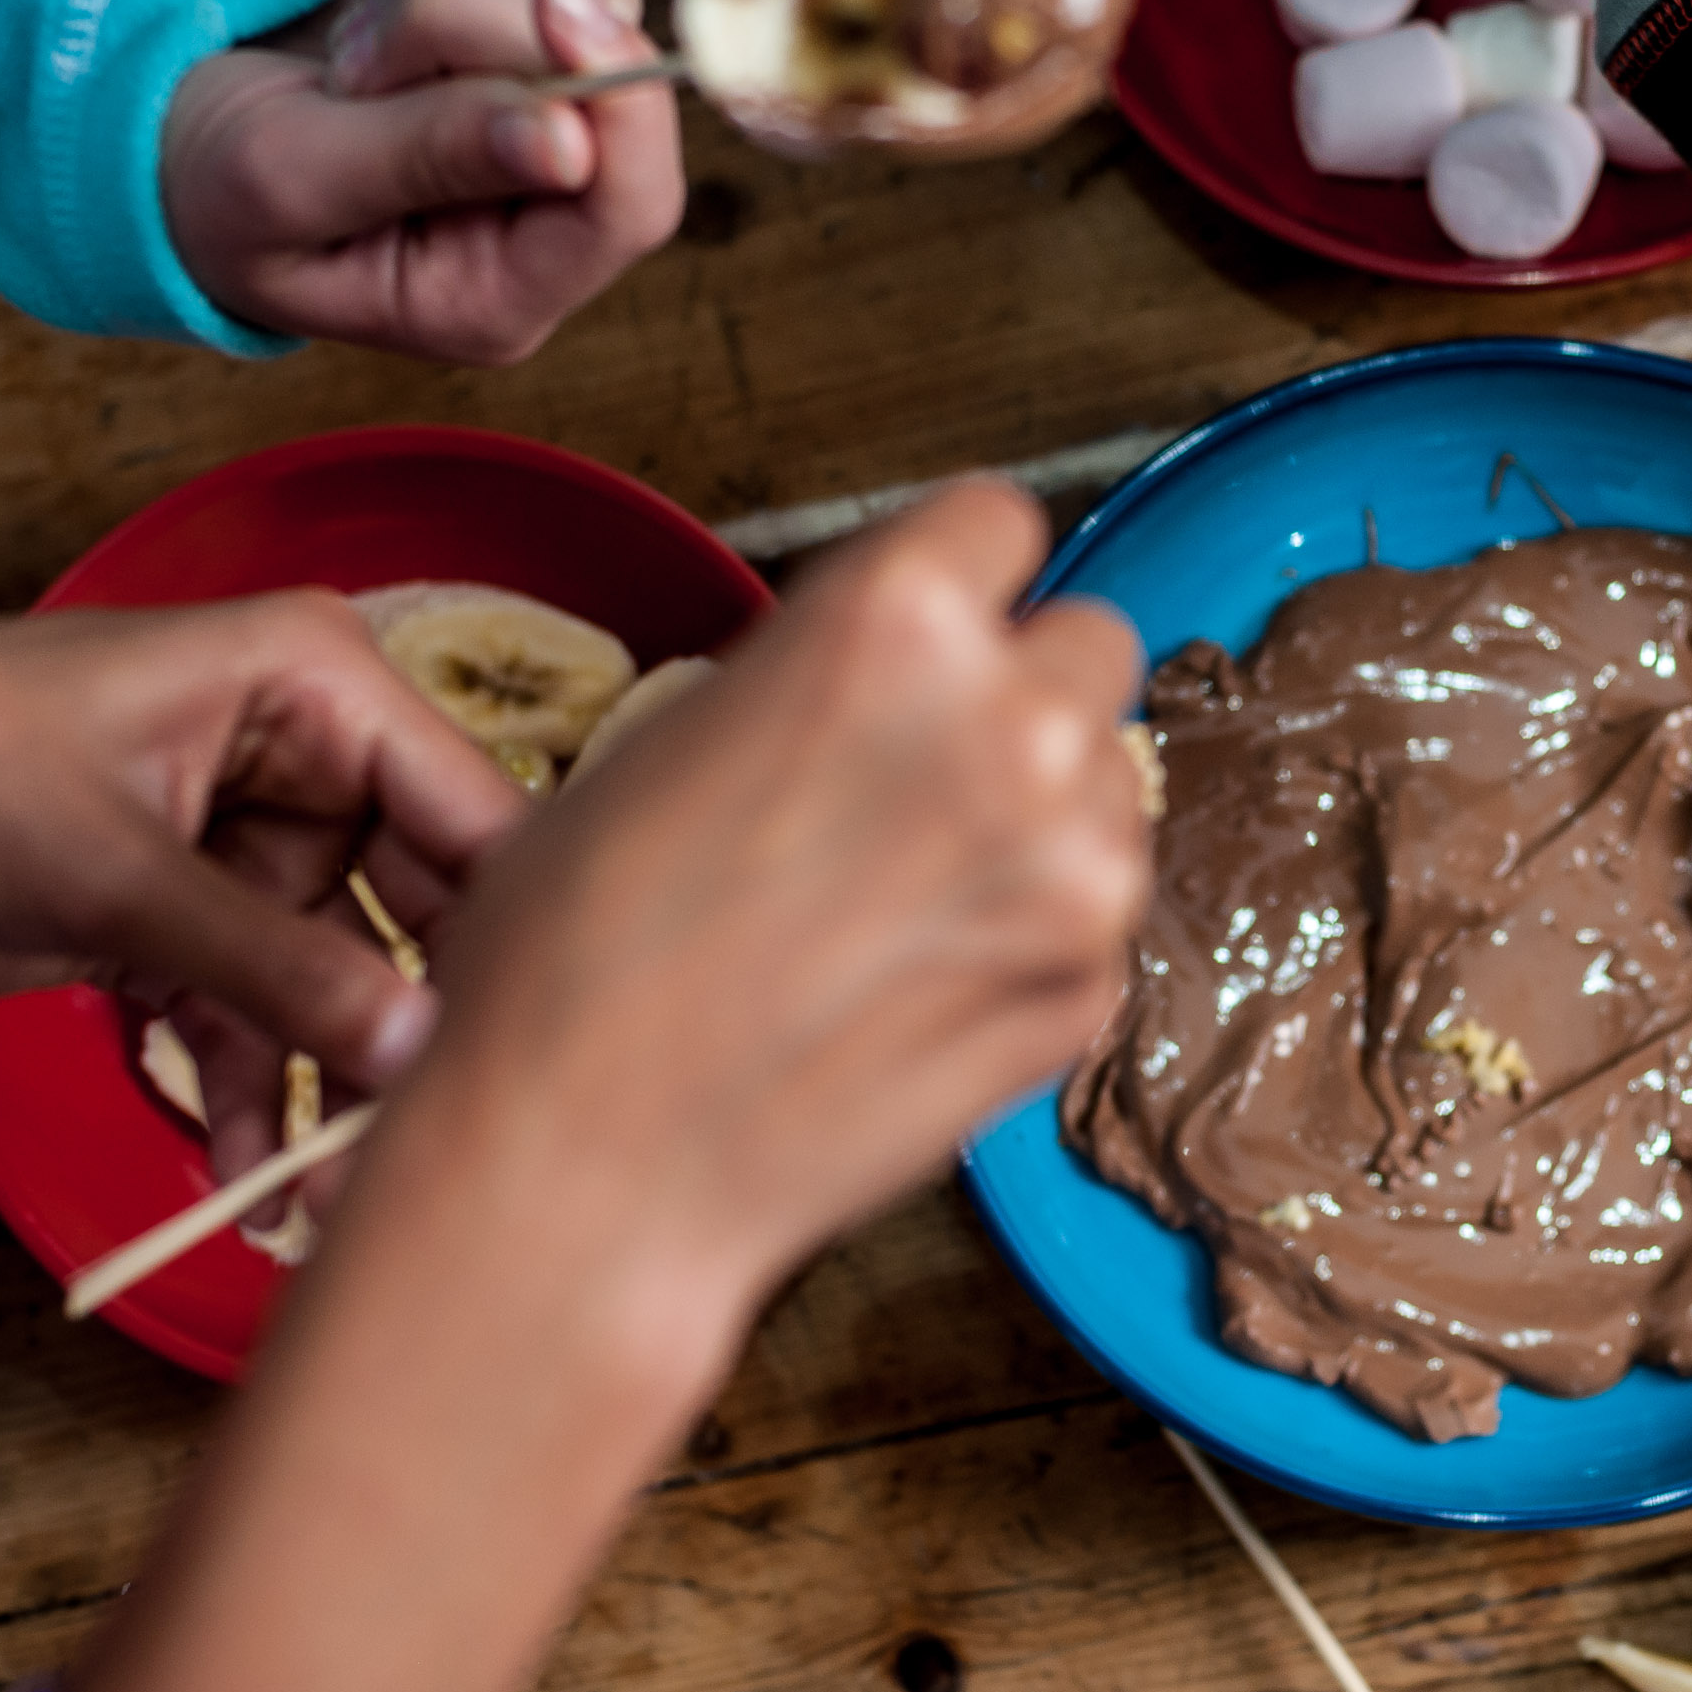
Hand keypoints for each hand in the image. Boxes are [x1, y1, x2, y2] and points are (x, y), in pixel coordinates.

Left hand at [0, 591, 531, 1147]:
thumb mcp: (118, 872)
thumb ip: (276, 969)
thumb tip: (416, 1052)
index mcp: (319, 689)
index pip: (474, 814)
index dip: (509, 936)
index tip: (530, 1062)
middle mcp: (310, 763)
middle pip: (426, 913)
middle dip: (416, 1039)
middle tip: (430, 1158)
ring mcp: (251, 850)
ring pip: (340, 989)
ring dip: (329, 1096)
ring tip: (331, 1208)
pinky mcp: (189, 924)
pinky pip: (256, 1022)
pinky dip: (249, 1099)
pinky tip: (246, 1189)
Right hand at [162, 0, 686, 363]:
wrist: (176, 123)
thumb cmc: (212, 182)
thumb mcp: (288, 179)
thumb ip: (428, 156)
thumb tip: (571, 142)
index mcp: (501, 294)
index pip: (630, 206)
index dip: (618, 101)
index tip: (555, 7)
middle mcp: (551, 213)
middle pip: (608, 78)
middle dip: (479, 27)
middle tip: (361, 64)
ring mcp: (559, 115)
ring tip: (364, 53)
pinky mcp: (549, 38)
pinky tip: (402, 9)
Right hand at [386, 478, 1154, 1306]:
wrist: (585, 1167)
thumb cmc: (578, 957)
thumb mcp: (675, 733)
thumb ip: (821, 678)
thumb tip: (887, 677)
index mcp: (896, 620)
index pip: (999, 524)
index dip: (956, 584)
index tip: (935, 629)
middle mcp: (1013, 724)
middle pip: (1087, 645)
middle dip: (1021, 694)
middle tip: (928, 769)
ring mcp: (1074, 869)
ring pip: (1113, 784)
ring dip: (1045, 815)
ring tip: (908, 892)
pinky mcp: (1089, 993)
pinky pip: (1097, 920)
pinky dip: (1034, 940)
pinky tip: (919, 982)